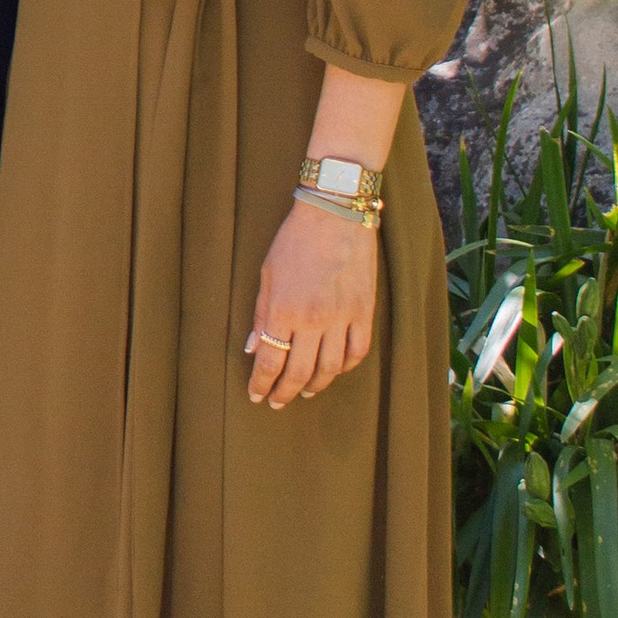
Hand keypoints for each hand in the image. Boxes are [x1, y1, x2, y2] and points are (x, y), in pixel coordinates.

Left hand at [245, 200, 375, 407]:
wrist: (335, 215)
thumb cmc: (294, 241)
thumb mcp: (266, 276)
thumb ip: (262, 316)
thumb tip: (253, 348)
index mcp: (284, 311)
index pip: (270, 362)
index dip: (261, 384)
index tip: (257, 395)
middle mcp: (313, 320)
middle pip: (298, 372)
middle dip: (284, 392)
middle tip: (277, 402)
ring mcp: (342, 317)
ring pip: (330, 368)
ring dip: (315, 385)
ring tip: (305, 391)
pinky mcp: (364, 311)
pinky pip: (358, 351)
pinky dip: (346, 367)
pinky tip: (334, 371)